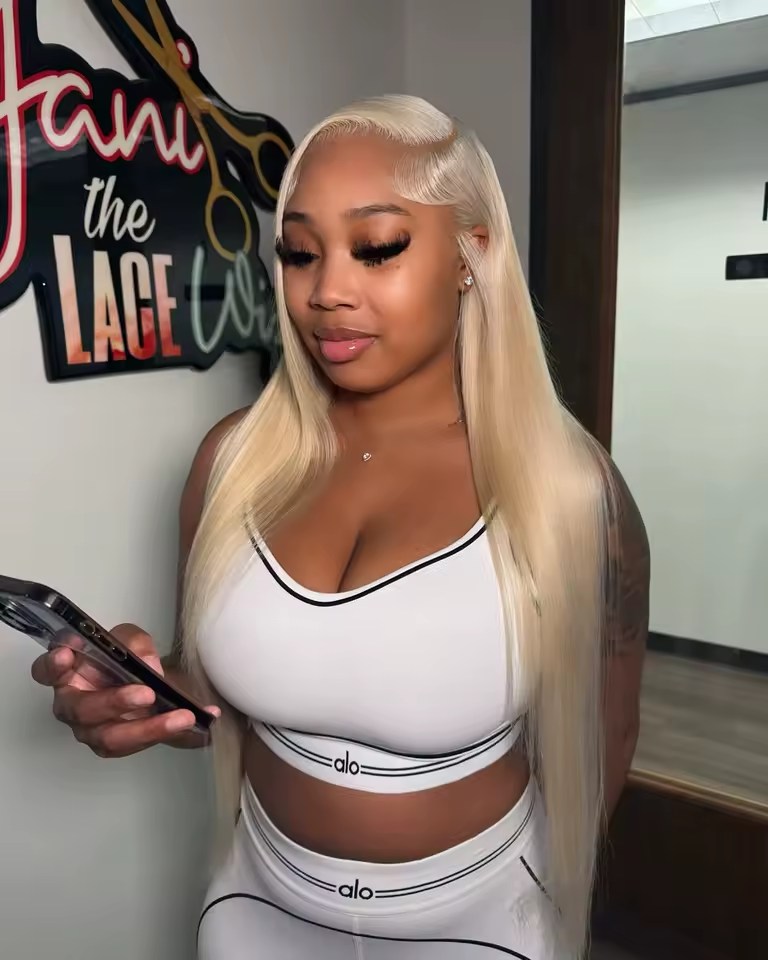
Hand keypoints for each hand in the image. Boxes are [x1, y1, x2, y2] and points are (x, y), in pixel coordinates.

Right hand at [31, 623, 218, 756]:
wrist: (153, 683)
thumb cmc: (129, 659)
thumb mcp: (133, 641)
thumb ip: (136, 645)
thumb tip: (147, 665)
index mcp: (68, 672)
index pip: (46, 670)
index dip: (52, 665)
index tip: (68, 654)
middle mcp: (72, 703)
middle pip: (81, 710)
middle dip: (114, 702)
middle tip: (146, 693)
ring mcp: (90, 728)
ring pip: (109, 736)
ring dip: (147, 727)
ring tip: (181, 717)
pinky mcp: (112, 744)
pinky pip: (134, 746)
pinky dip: (164, 734)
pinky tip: (187, 725)